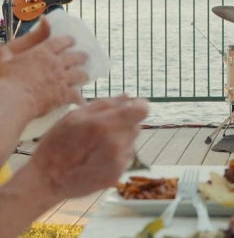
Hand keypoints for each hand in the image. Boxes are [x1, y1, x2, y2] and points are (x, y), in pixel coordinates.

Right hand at [0, 18, 87, 117]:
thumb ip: (30, 37)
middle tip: (85, 56)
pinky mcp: (63, 96)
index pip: (61, 42)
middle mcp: (56, 64)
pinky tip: (82, 101)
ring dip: (83, 75)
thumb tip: (45, 18)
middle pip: (74, 58)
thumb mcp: (9, 52)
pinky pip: (76, 96)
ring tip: (86, 76)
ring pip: (79, 75)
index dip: (68, 41)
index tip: (73, 41)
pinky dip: (80, 98)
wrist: (10, 100)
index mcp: (42, 52)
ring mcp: (61, 80)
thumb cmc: (4, 76)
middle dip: (81, 56)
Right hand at [29, 95, 148, 198]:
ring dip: (121, 140)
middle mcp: (117, 144)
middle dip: (124, 124)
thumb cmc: (56, 144)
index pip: (142, 111)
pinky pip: (125, 157)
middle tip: (103, 129)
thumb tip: (128, 97)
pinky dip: (117, 154)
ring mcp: (119, 162)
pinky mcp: (118, 175)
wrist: (47, 181)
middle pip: (136, 126)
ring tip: (97, 146)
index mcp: (106, 125)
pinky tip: (97, 158)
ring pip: (131, 142)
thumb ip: (104, 104)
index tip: (131, 107)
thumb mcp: (74, 116)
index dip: (139, 106)